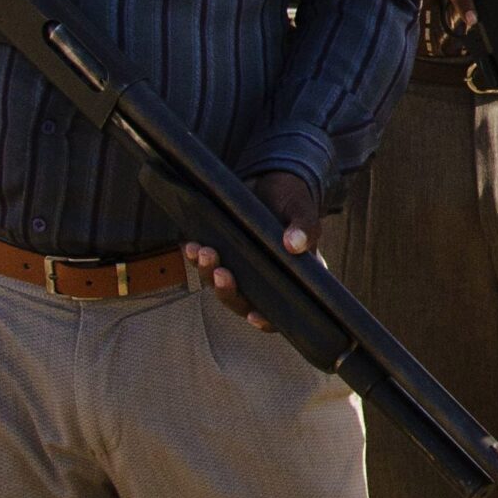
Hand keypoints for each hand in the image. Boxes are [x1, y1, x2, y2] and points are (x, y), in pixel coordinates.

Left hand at [184, 171, 319, 330]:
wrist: (269, 178)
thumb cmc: (292, 197)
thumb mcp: (302, 208)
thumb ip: (305, 227)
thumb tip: (295, 245)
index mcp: (291, 275)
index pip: (281, 309)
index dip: (267, 319)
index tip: (254, 315)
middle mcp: (264, 278)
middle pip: (243, 302)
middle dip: (228, 292)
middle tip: (221, 272)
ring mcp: (241, 269)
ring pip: (222, 286)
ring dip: (209, 273)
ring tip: (204, 251)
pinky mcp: (223, 255)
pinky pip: (206, 266)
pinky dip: (197, 259)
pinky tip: (192, 246)